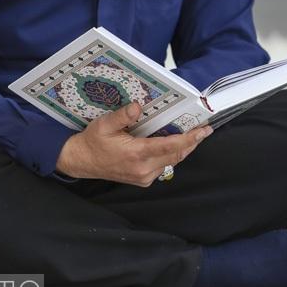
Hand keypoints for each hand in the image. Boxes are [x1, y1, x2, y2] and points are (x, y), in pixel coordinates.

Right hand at [54, 103, 211, 185]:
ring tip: (192, 134)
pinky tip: (172, 144)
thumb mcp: (104, 124)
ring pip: (172, 162)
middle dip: (192, 143)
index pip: (171, 147)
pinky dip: (171, 155)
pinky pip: (163, 166)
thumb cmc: (93, 141)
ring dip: (182, 149)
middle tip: (204, 130)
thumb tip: (138, 107)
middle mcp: (143, 169)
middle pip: (177, 155)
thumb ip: (122, 115)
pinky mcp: (143, 180)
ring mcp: (144, 177)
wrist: (82, 162)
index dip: (190, 139)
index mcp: (136, 154)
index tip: (204, 131)